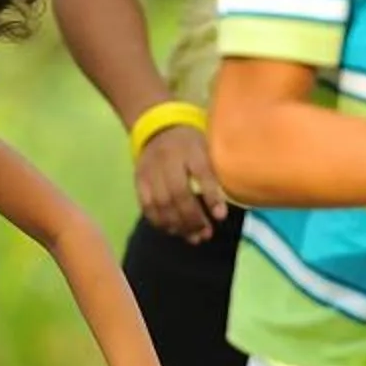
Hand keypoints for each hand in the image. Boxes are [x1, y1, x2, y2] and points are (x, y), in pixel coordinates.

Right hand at [134, 124, 226, 240]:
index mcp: (191, 149)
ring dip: (178, 224)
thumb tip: (226, 203)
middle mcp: (169, 159)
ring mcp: (151, 171)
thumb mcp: (207, 148)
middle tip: (206, 234)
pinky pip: (147, 205)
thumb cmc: (191, 143)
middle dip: (193, 218)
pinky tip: (173, 230)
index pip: (202, 172)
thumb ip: (215, 171)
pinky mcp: (139, 180)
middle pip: (179, 193)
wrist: (158, 128)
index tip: (221, 216)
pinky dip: (160, 222)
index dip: (211, 196)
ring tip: (193, 237)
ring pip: (162, 203)